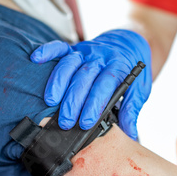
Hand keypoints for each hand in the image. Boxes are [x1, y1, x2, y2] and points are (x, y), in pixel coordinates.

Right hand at [31, 29, 151, 139]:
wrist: (131, 42)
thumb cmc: (131, 69)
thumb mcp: (140, 88)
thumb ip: (132, 109)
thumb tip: (130, 133)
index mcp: (118, 67)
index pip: (104, 86)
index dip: (94, 104)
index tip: (86, 122)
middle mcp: (101, 57)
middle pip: (84, 78)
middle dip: (73, 101)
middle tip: (66, 122)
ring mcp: (87, 51)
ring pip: (69, 64)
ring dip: (58, 82)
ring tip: (51, 101)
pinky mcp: (76, 48)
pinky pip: (60, 47)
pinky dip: (48, 50)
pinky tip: (36, 58)